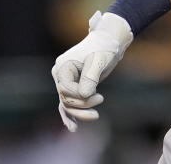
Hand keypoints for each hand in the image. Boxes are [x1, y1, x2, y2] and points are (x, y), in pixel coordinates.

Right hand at [51, 11, 132, 130]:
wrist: (109, 43)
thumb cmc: (104, 49)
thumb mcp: (99, 61)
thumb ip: (90, 78)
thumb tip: (84, 95)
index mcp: (62, 66)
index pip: (65, 90)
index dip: (80, 97)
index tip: (98, 96)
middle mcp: (60, 75)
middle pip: (66, 98)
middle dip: (82, 104)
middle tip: (101, 99)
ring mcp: (65, 81)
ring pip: (67, 103)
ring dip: (79, 113)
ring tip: (95, 116)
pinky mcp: (73, 87)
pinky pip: (68, 104)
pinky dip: (71, 115)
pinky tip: (74, 127)